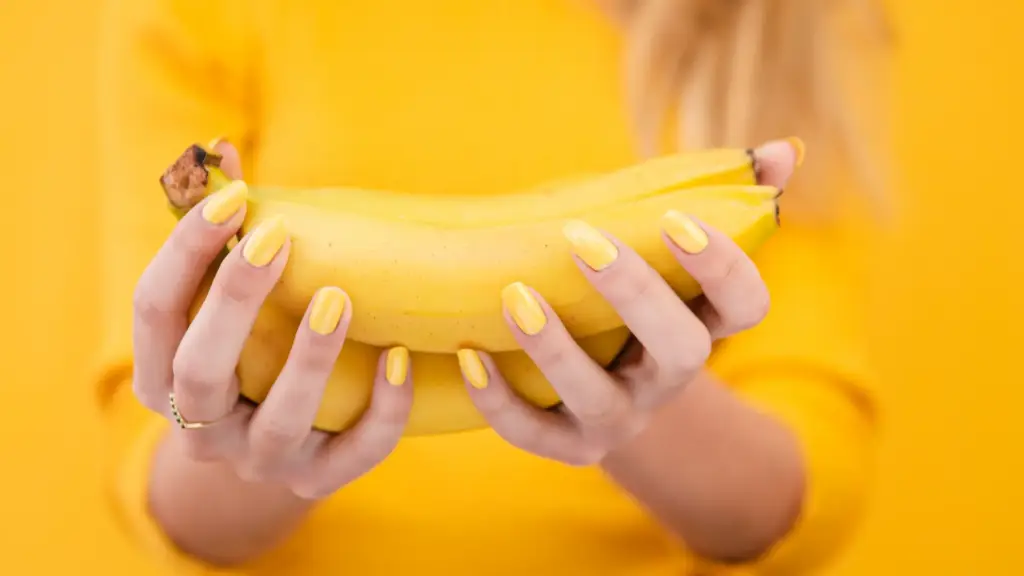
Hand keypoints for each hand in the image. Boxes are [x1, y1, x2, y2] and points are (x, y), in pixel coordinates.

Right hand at [132, 140, 412, 498]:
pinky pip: (353, 454)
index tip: (231, 198)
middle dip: (234, 300)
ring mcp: (261, 459)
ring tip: (339, 298)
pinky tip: (401, 359)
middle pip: (200, 369)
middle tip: (275, 235)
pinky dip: (381, 410)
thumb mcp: (231, 296)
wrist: (277, 443)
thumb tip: (220, 148)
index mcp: (163, 373)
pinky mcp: (319, 479)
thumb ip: (227, 231)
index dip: (185, 253)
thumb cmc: (252, 344)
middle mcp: (202, 425)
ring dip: (308, 360)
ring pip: (278, 420)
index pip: (154, 310)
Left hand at [459, 139, 798, 464]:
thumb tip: (787, 149)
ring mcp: (620, 418)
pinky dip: (501, 402)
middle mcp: (668, 379)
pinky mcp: (569, 444)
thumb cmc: (626, 295)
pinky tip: (471, 355)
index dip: (724, 268)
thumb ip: (713, 197)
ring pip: (600, 399)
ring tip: (515, 296)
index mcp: (701, 324)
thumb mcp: (660, 245)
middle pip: (682, 351)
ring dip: (558, 349)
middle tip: (584, 239)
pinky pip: (536, 435)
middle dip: (637, 294)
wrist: (599, 386)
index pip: (746, 306)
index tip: (676, 219)